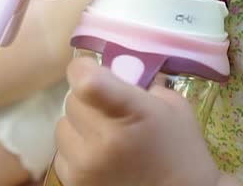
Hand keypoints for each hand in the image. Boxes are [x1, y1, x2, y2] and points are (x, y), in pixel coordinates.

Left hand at [52, 58, 224, 185]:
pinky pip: (62, 153)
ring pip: (63, 125)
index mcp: (131, 113)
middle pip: (72, 99)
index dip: (83, 69)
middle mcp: (104, 140)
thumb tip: (117, 68)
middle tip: (109, 111)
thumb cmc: (179, 150)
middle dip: (88, 100)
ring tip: (105, 137)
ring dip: (80, 126)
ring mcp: (86, 165)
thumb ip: (142, 84)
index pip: (86, 81)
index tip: (92, 70)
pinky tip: (100, 158)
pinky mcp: (75, 183)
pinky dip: (77, 152)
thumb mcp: (173, 106)